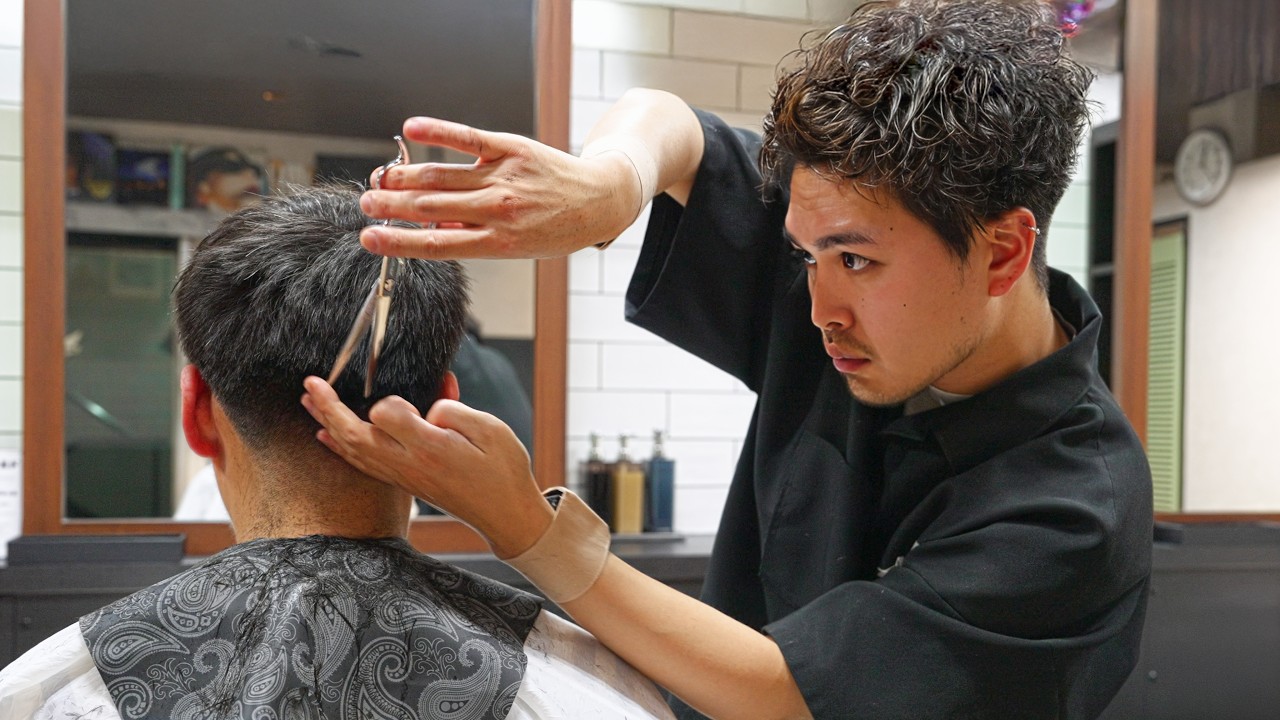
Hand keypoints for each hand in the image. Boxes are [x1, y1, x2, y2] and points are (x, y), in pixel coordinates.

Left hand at [300, 376, 552, 556]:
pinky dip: (340, 448)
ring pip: (353, 450)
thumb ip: (453, 411)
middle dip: (328, 408)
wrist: (507, 515)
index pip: (387, 414)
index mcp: (429, 448)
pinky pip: (363, 464)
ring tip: (308, 403)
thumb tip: (426, 409)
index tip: (408, 395)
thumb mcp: (490, 429)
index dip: (391, 400)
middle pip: (355, 435)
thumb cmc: (503, 470)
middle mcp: (409, 465)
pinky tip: (327, 438)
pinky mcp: (405, 483)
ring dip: (327, 424)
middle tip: (311, 384)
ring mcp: (403, 477)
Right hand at [358, 116, 638, 259]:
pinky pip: (468, 139)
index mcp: (499, 242)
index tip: (369, 238)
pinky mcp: (510, 148)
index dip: (398, 242)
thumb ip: (473, 239)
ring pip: (442, 176)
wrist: (599, 200)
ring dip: (404, 176)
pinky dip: (438, 132)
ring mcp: (504, 176)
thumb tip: (429, 230)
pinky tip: (411, 128)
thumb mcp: (517, 250)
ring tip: (379, 179)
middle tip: (364, 204)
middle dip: (392, 206)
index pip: (436, 244)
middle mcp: (499, 209)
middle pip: (431, 207)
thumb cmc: (555, 230)